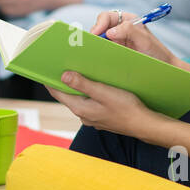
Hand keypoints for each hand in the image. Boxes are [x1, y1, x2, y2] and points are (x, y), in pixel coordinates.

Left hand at [46, 71, 170, 142]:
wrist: (145, 125)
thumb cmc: (127, 108)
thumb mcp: (104, 93)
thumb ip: (83, 84)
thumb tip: (63, 76)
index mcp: (81, 109)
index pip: (57, 93)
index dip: (49, 80)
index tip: (44, 68)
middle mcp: (83, 115)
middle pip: (67, 95)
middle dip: (63, 81)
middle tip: (61, 64)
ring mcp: (93, 117)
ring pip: (79, 98)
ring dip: (76, 86)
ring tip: (77, 70)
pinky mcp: (102, 116)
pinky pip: (89, 101)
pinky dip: (88, 92)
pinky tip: (94, 83)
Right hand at [89, 10, 176, 64]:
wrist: (164, 69)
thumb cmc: (157, 53)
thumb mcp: (145, 40)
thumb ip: (129, 31)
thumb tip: (109, 31)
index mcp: (127, 21)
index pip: (107, 17)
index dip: (99, 23)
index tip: (96, 33)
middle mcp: (119, 29)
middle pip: (100, 27)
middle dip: (94, 34)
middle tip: (92, 45)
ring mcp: (116, 41)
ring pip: (99, 39)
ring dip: (96, 44)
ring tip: (93, 52)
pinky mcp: (114, 53)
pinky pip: (102, 50)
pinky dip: (98, 53)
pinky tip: (98, 58)